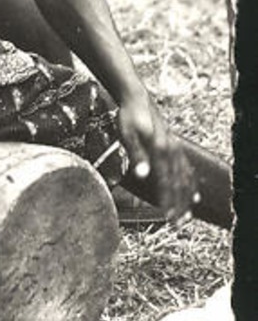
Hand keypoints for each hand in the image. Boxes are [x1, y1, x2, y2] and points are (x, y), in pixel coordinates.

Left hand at [118, 91, 196, 220]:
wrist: (136, 97)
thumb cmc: (129, 116)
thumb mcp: (127, 135)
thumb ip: (136, 155)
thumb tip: (143, 175)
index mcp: (160, 150)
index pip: (166, 182)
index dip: (168, 201)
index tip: (168, 218)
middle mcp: (171, 150)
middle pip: (178, 182)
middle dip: (179, 204)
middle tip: (179, 223)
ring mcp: (174, 147)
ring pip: (184, 176)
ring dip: (186, 196)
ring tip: (188, 213)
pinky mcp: (172, 144)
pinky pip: (185, 166)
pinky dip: (190, 181)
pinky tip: (192, 190)